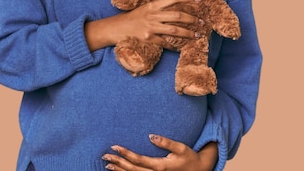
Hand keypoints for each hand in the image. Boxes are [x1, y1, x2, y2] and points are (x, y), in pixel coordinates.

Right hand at [85, 0, 202, 51]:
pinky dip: (175, 46)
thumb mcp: (146, 8)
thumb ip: (159, 7)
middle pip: (178, 16)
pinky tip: (182, 47)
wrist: (117, 28)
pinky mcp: (149, 39)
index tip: (198, 1)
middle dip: (192, 19)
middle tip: (202, 22)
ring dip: (188, 33)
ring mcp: (151, 28)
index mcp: (153, 5)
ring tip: (197, 35)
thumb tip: (177, 5)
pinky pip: (166, 43)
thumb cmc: (133, 18)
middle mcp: (153, 15)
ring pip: (175, 30)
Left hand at [102, 134, 217, 170]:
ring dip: (119, 170)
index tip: (114, 147)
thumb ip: (166, 142)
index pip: (138, 159)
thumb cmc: (189, 158)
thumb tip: (151, 136)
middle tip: (104, 156)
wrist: (199, 170)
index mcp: (160, 166)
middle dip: (117, 162)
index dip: (125, 153)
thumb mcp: (181, 148)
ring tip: (107, 165)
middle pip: (132, 169)